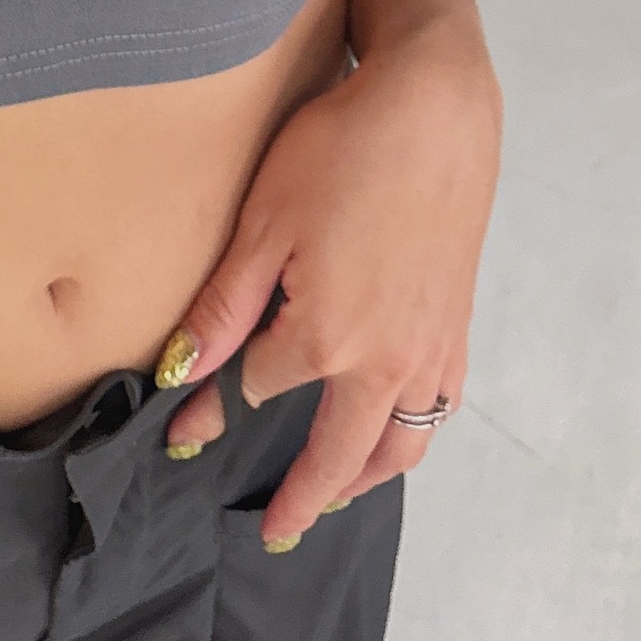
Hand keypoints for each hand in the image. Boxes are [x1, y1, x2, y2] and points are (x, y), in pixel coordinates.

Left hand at [155, 24, 501, 547]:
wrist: (433, 111)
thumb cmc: (342, 151)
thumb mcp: (264, 223)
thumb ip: (225, 309)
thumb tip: (184, 374)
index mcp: (326, 339)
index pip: (256, 390)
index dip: (215, 403)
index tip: (183, 426)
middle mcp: (385, 362)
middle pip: (339, 454)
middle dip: (301, 496)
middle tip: (274, 530)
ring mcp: (429, 350)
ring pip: (399, 446)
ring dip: (364, 480)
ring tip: (334, 495)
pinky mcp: (457, 326)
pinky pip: (436, 410)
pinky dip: (412, 436)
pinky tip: (395, 428)